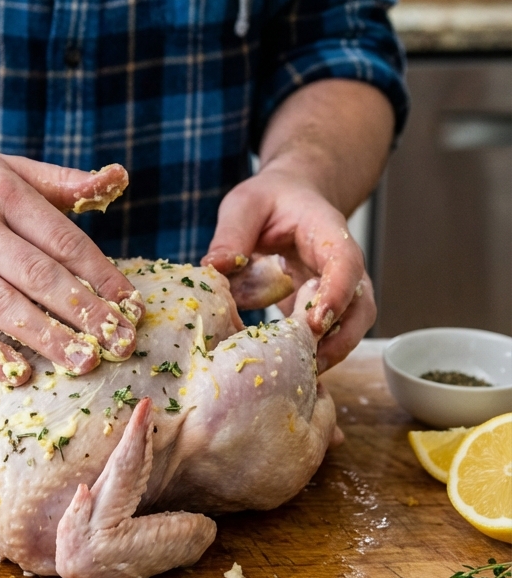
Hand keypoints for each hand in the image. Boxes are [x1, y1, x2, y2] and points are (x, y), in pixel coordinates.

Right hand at [0, 152, 141, 385]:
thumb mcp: (2, 170)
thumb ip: (60, 183)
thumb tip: (117, 178)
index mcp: (0, 189)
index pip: (62, 238)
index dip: (101, 275)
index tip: (130, 305)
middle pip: (38, 275)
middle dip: (85, 312)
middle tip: (120, 343)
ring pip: (0, 305)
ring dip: (46, 337)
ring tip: (84, 362)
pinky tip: (19, 373)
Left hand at [202, 167, 374, 371]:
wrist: (291, 200)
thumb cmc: (271, 200)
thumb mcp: (246, 204)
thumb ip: (232, 232)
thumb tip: (216, 266)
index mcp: (328, 233)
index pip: (345, 264)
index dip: (336, 294)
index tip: (315, 322)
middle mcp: (344, 266)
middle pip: (361, 307)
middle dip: (340, 339)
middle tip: (308, 363)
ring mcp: (338, 291)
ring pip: (351, 329)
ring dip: (329, 355)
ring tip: (298, 377)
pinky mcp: (322, 311)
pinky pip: (328, 337)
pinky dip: (313, 356)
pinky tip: (287, 374)